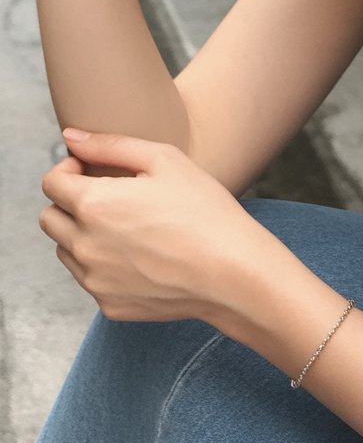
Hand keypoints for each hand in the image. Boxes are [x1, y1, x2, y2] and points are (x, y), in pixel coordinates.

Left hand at [39, 130, 271, 324]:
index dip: (70, 170)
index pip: (51, 183)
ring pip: (66, 250)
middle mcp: (84, 246)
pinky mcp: (109, 305)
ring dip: (82, 233)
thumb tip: (71, 137)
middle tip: (108, 195)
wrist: (231, 271)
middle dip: (69, 202)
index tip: (93, 169)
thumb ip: (109, 145)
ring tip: (126, 225)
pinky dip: (103, 264)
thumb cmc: (203, 210)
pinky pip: (90, 278)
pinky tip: (140, 254)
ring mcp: (95, 280)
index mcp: (93, 205)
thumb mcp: (162, 159)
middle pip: (50, 218)